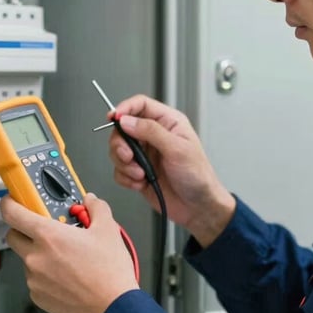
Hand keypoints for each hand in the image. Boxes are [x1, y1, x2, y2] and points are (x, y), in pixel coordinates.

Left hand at [2, 193, 138, 312]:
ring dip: (38, 254)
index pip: (12, 213)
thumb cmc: (109, 272)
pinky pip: (35, 279)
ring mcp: (34, 279)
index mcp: (48, 235)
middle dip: (25, 230)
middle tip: (47, 230)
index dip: (10, 203)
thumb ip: (96, 208)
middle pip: (14, 236)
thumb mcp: (108, 230)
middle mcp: (35, 257)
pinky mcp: (38, 297)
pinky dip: (45, 275)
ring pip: (26, 259)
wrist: (114, 309)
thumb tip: (90, 201)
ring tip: (66, 258)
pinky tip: (67, 276)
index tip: (14, 201)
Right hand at [109, 95, 235, 247]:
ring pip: (118, 150)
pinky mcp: (138, 171)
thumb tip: (127, 120)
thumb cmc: (198, 176)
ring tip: (140, 173)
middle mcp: (154, 136)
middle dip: (121, 144)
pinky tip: (141, 183)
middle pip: (123, 128)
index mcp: (168, 122)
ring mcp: (145, 154)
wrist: (198, 207)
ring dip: (124, 164)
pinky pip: (120, 170)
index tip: (114, 118)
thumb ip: (151, 131)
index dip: (124, 108)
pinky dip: (126, 178)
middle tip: (128, 156)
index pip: (140, 105)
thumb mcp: (177, 149)